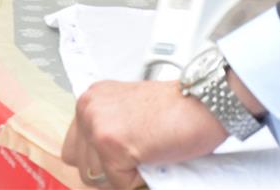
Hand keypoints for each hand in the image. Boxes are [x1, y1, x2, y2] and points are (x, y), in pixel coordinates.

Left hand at [61, 79, 225, 188]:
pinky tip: (153, 156)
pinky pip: (119, 185)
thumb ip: (109, 129)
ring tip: (147, 152)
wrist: (204, 103)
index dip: (100, 160)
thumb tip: (96, 166)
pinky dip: (138, 180)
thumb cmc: (178, 108)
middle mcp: (90, 107)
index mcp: (93, 98)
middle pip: (81, 165)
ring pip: (96, 179)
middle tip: (137, 155)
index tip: (121, 157)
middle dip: (109, 170)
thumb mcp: (129, 113)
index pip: (75, 147)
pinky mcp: (112, 145)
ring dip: (123, 175)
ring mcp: (98, 125)